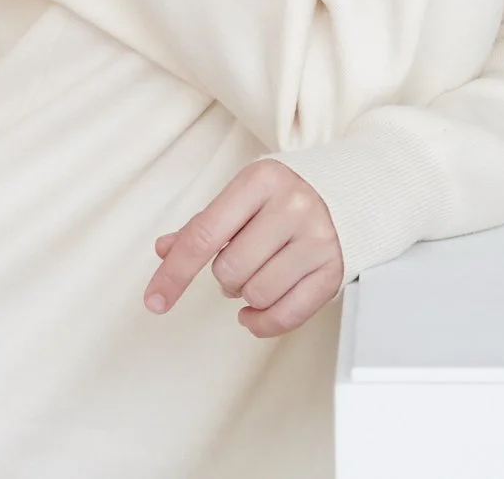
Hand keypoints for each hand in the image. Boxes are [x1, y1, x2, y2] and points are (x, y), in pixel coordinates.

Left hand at [143, 157, 342, 337]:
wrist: (349, 192)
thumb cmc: (282, 198)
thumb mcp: (241, 199)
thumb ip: (202, 226)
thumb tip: (164, 250)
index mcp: (261, 180)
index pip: (204, 235)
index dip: (174, 273)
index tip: (154, 301)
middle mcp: (292, 206)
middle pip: (229, 270)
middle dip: (225, 277)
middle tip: (240, 263)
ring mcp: (317, 239)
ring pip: (257, 295)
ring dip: (246, 296)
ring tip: (257, 275)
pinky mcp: (334, 270)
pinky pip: (286, 316)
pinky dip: (262, 323)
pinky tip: (255, 313)